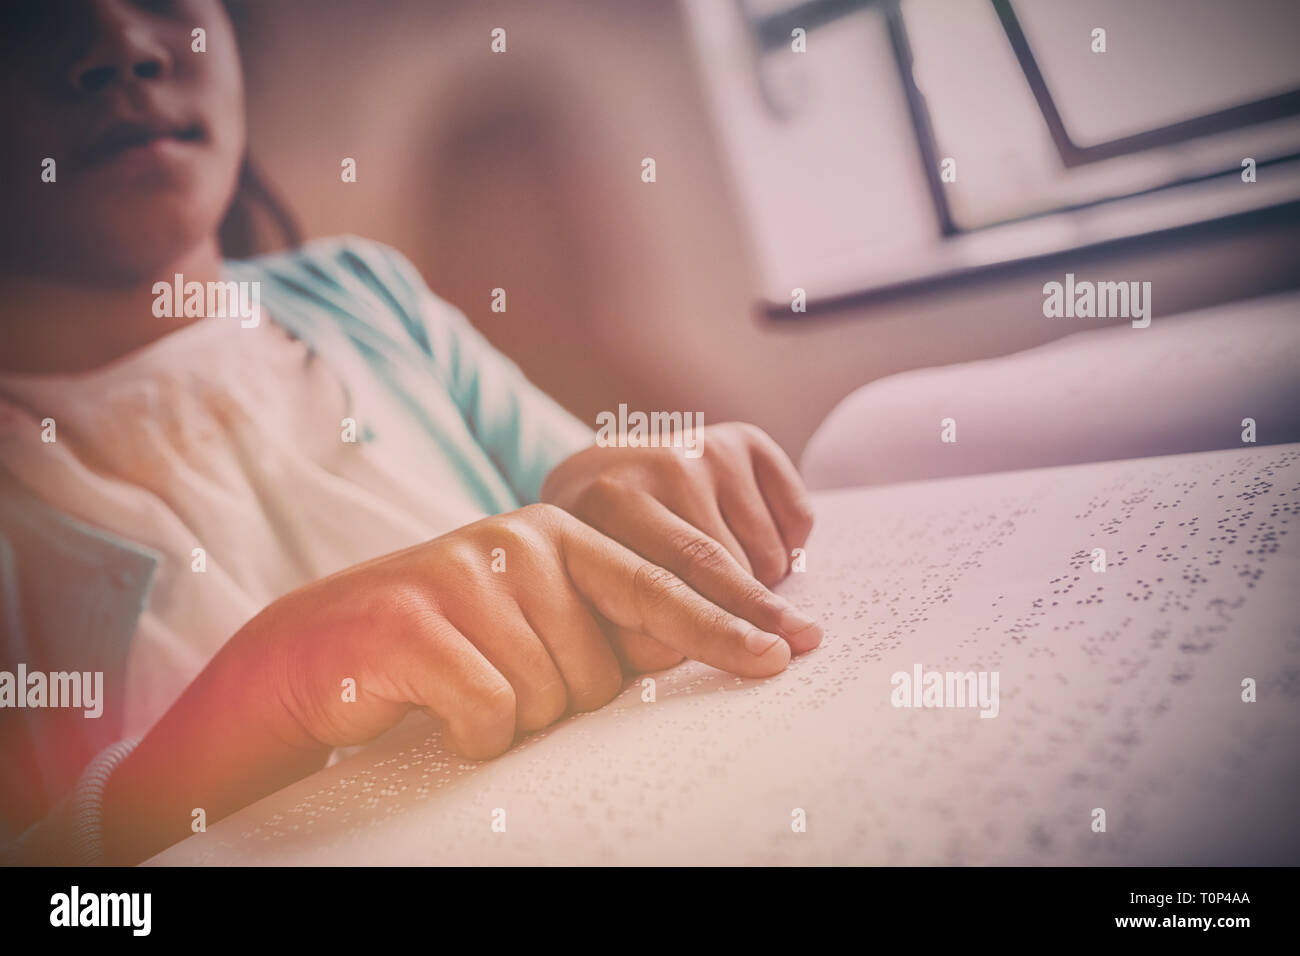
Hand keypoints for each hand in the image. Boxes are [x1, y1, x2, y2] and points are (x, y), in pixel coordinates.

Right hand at [253, 503, 799, 759]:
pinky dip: (472, 734)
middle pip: (603, 673)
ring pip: (549, 700)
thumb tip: (707, 645)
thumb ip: (606, 623)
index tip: (788, 652)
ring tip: (462, 684)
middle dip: (563, 701)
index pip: (664, 584)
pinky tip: (438, 709)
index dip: (727, 623)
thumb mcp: (532, 618)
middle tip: (500, 676)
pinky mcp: (418, 623)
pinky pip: (493, 716)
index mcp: (561, 535)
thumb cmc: (446, 642)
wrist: (317, 649)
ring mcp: (467, 576)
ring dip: (514, 720)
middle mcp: (521, 542)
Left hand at [540, 421, 820, 670]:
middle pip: (728, 563)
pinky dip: (789, 546)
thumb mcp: (586, 581)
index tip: (768, 659)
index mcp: (608, 502)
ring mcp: (704, 447)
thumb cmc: (594, 549)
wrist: (596, 475)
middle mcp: (661, 465)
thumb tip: (682, 655)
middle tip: (799, 647)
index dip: (721, 629)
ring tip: (729, 586)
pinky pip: (796, 514)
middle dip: (763, 616)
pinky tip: (751, 546)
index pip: (672, 583)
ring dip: (762, 582)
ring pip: (764, 548)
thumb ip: (622, 620)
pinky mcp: (742, 440)